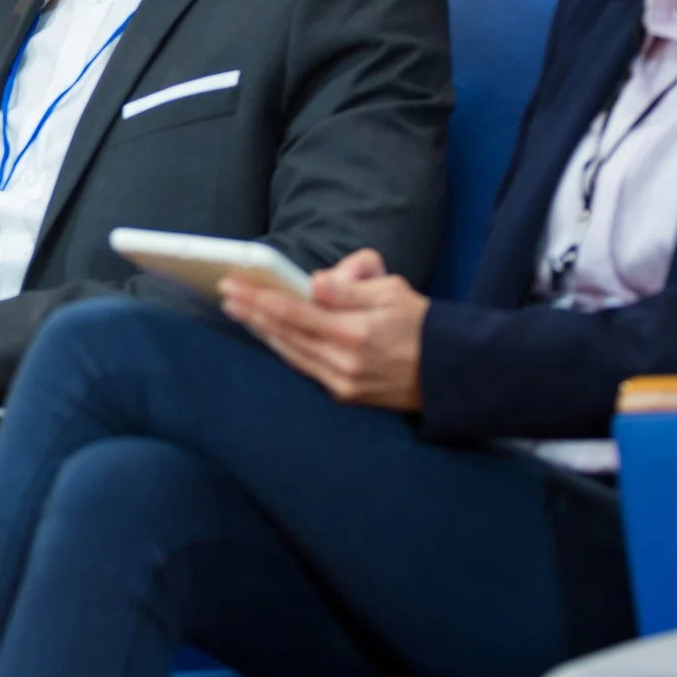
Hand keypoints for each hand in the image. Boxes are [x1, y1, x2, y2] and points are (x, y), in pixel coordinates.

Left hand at [219, 248, 427, 409]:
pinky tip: (268, 335)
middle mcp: (345, 362)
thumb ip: (351, 286)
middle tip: (226, 294)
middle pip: (285, 333)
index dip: (260, 298)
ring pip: (291, 352)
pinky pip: (304, 367)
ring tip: (239, 311)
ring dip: (262, 331)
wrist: (451, 373)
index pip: (295, 311)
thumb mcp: (393, 291)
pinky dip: (284, 349)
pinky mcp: (345, 395)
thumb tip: (315, 281)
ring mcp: (343, 382)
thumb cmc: (421, 323)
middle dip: (252, 313)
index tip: (234, 285)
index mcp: (356, 332)